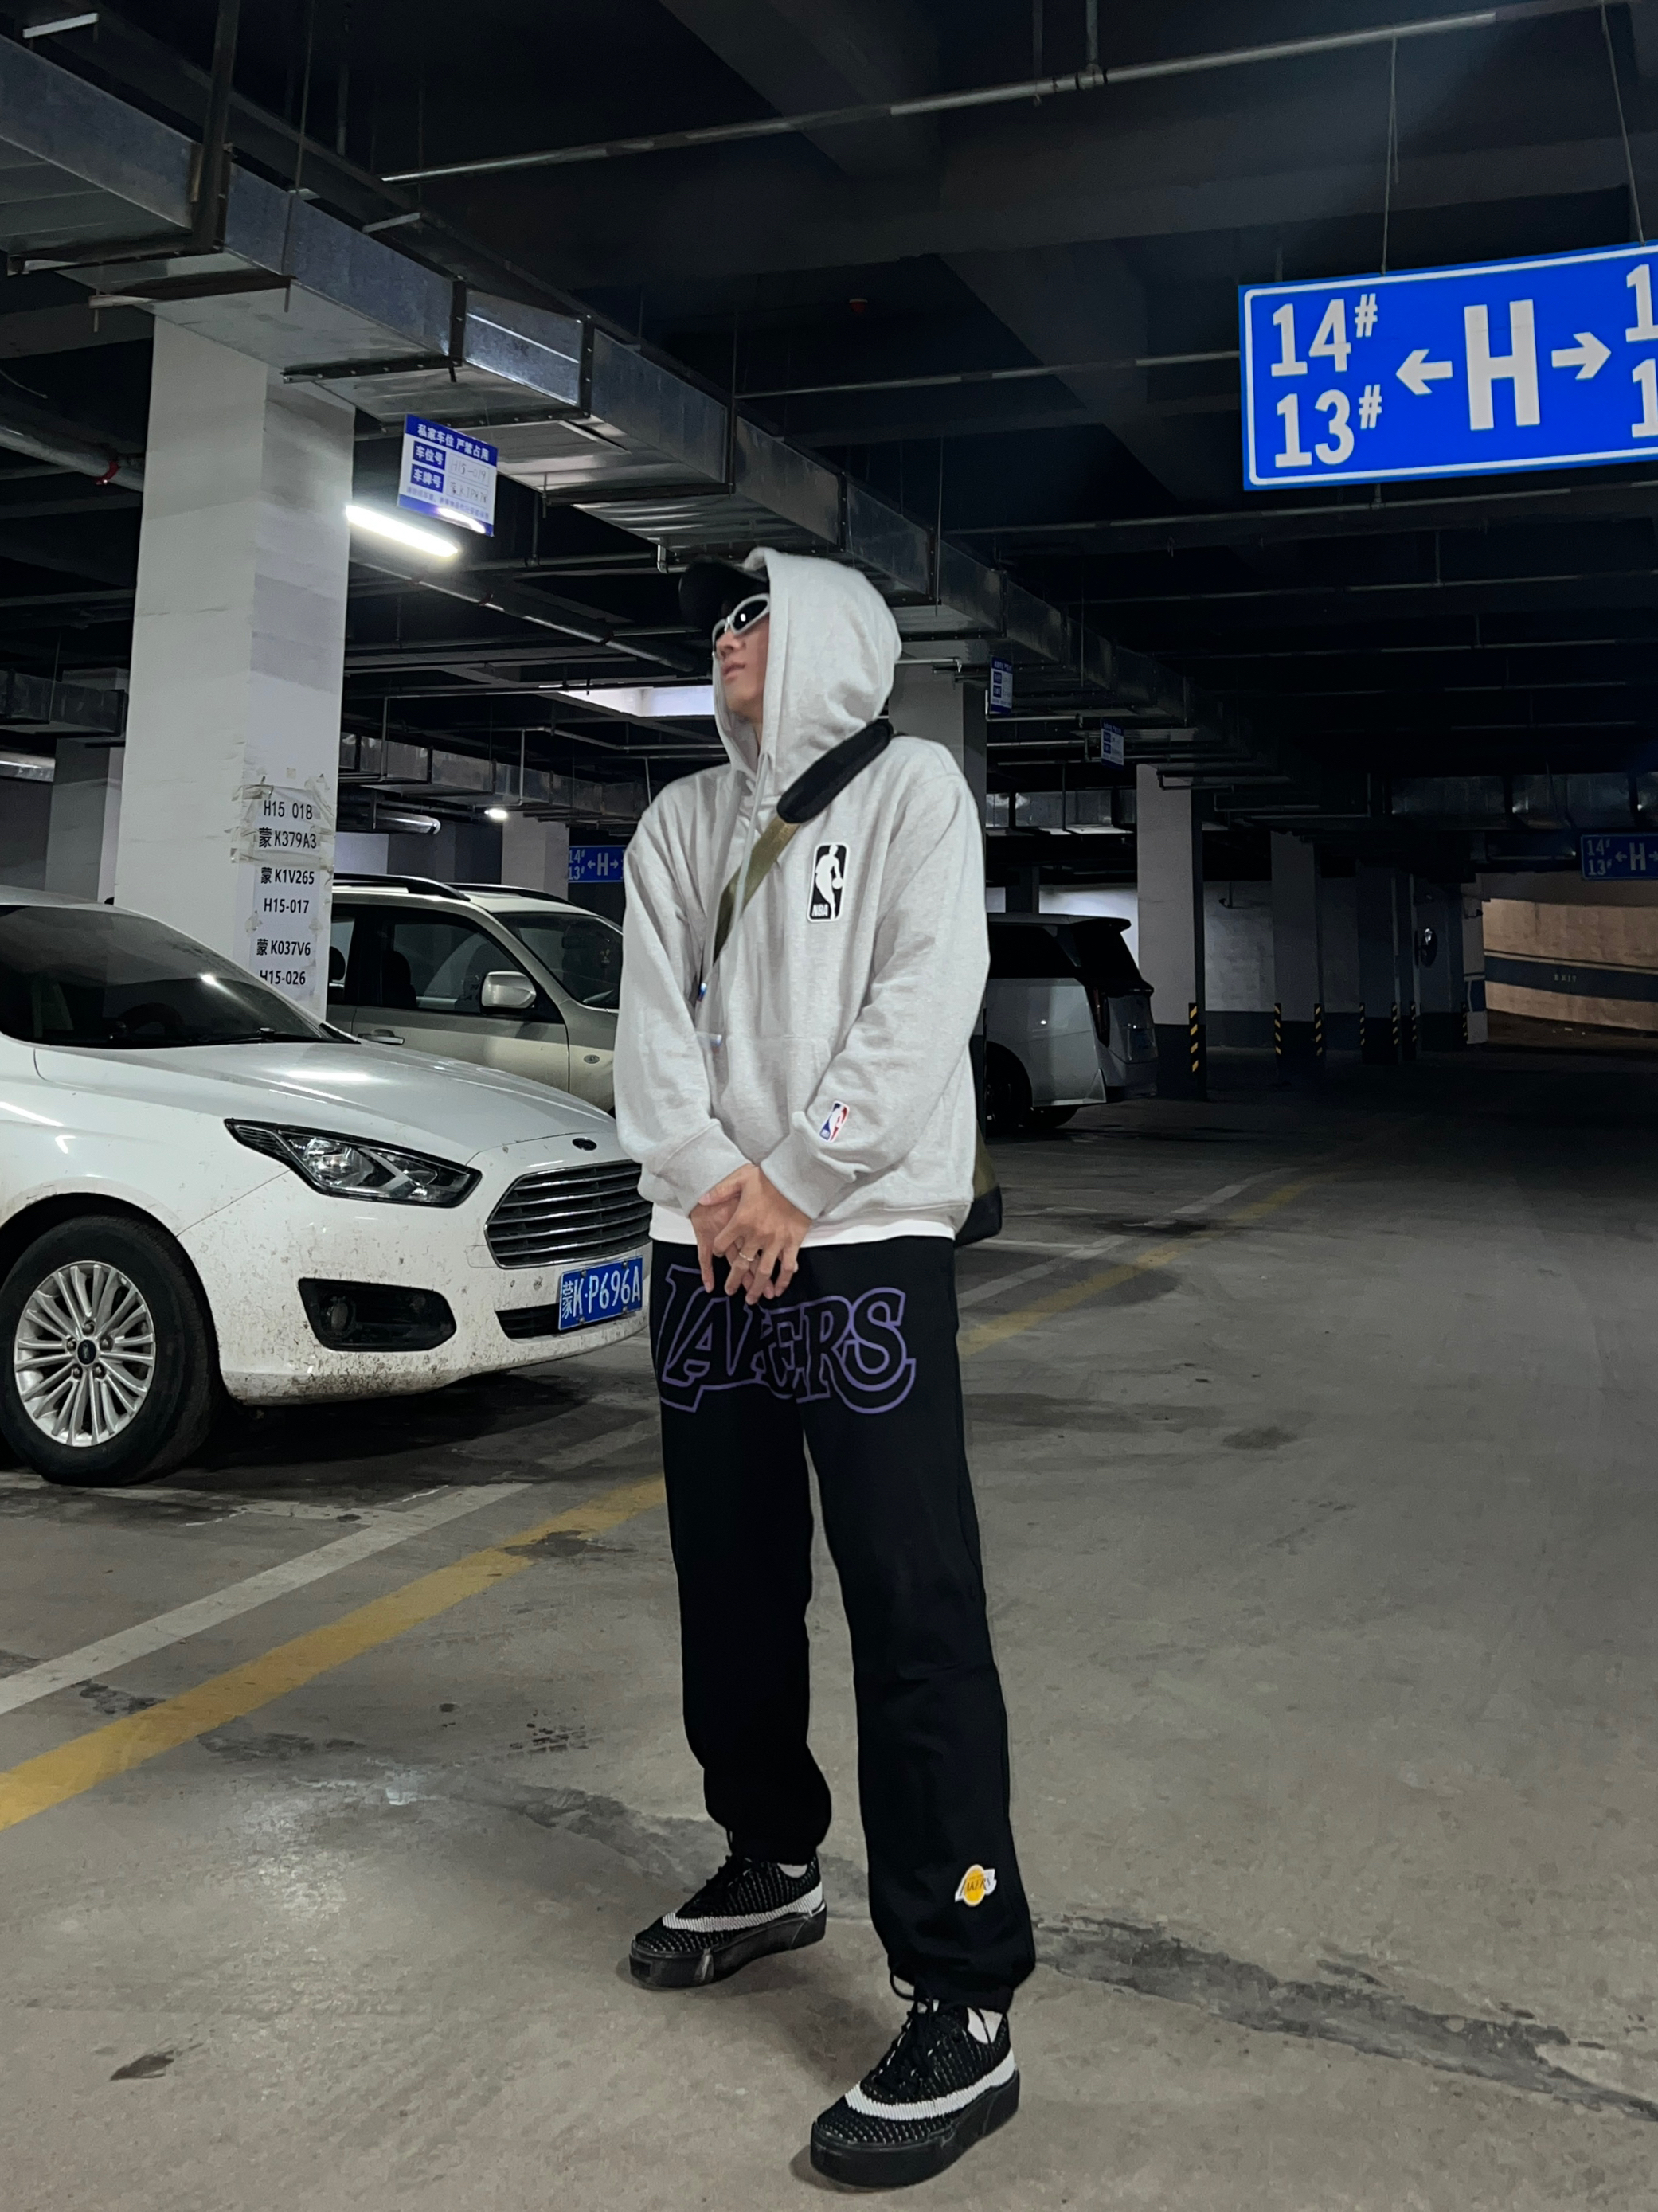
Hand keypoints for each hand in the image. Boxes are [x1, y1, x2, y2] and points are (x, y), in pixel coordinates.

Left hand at [698, 1163, 810, 1303]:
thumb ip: (720, 1191)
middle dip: (734, 1280)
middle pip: (741, 1264)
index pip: (723, 1243)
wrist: (799, 1178)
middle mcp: (757, 1235)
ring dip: (756, 1287)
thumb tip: (702, 1199)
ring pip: (763, 1271)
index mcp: (741, 1221)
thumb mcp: (740, 1178)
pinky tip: (778, 1289)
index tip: (719, 1253)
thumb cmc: (771, 1177)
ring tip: (752, 1299)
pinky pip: (787, 1266)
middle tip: (730, 1290)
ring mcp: (775, 1241)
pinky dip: (783, 1280)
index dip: (718, 1250)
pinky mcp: (792, 1242)